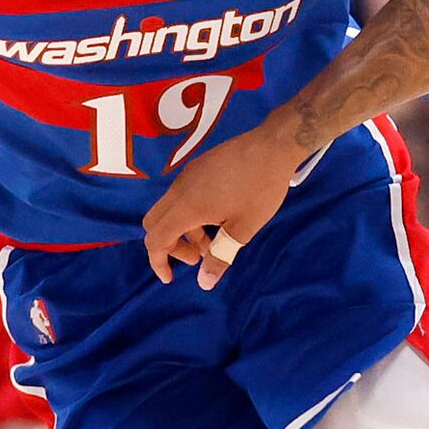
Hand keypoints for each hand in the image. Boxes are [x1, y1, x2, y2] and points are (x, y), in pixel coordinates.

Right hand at [142, 125, 304, 288]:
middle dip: (170, 246)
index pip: (156, 240)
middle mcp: (179, 189)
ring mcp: (187, 175)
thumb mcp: (242, 228)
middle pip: (155, 223)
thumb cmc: (260, 188)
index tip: (170, 278)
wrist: (273, 145)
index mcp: (186, 207)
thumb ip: (220, 256)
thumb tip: (204, 282)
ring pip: (170, 209)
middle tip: (199, 257)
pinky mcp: (198, 167)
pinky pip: (182, 195)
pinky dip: (190, 214)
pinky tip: (219, 216)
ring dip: (185, 230)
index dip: (158, 262)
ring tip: (217, 239)